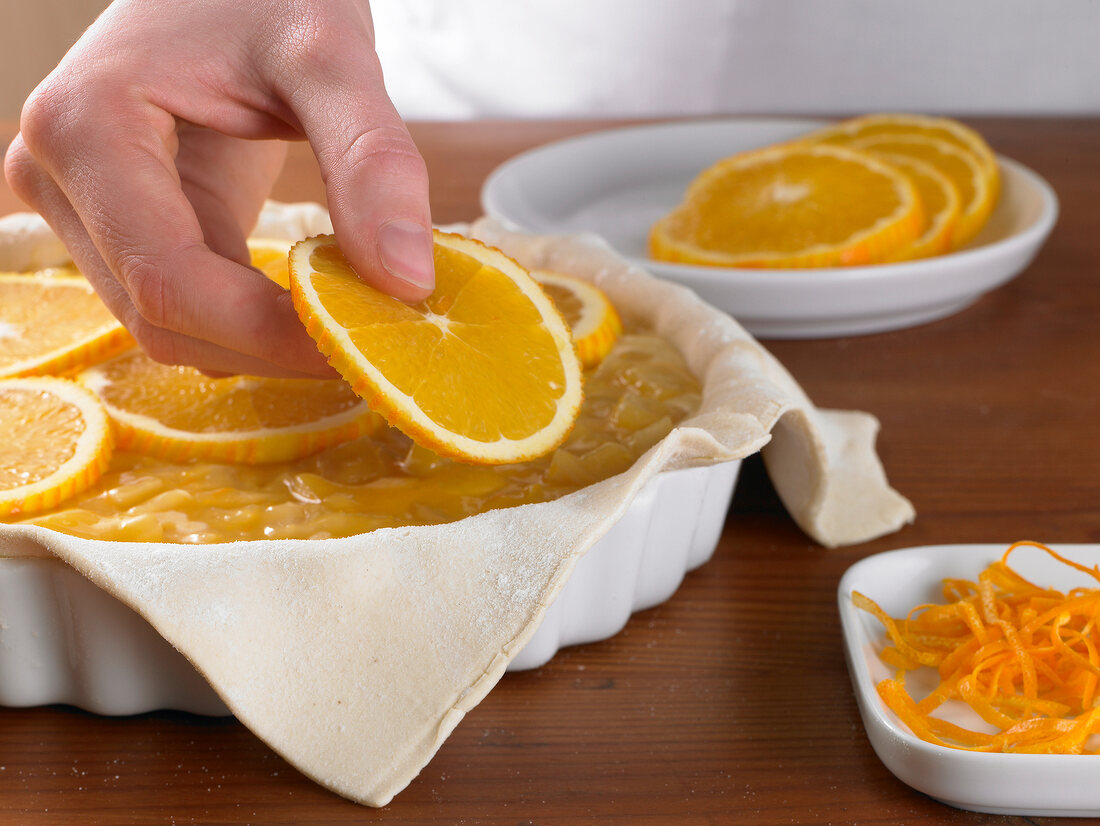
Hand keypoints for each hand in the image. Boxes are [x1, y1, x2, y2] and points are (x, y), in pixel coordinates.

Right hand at [4, 0, 433, 376]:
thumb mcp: (330, 53)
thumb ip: (372, 159)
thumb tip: (406, 280)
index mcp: (86, 127)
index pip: (170, 279)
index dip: (266, 333)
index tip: (358, 347)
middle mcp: (57, 176)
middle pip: (161, 317)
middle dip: (269, 346)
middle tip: (369, 344)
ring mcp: (79, 206)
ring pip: (168, 325)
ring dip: (260, 342)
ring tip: (349, 321)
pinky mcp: (117, 223)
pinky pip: (183, 302)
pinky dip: (250, 320)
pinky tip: (314, 304)